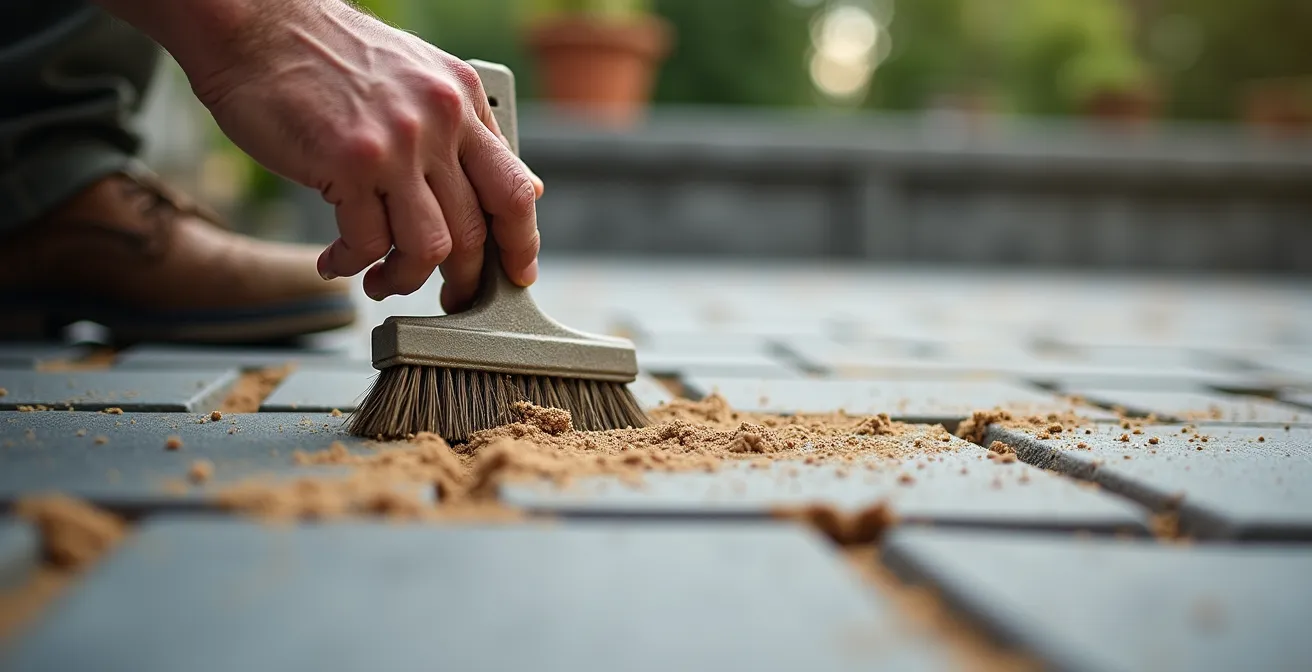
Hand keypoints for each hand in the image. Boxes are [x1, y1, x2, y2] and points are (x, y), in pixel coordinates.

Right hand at [170, 1, 542, 309]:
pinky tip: (338, 260)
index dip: (521, 243)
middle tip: (448, 295)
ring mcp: (396, 144)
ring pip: (428, 247)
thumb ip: (468, 133)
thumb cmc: (326, 55)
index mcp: (461, 99)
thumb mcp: (419, 77)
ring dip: (405, 278)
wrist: (254, 24)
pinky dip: (352, 264)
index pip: (513, 188)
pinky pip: (368, 243)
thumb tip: (520, 187)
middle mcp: (438, 120)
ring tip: (381, 279)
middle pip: (474, 229)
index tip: (517, 273)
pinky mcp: (349, 164)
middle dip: (463, 278)